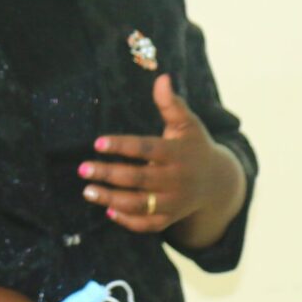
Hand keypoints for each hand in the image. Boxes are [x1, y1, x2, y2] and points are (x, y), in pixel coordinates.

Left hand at [78, 74, 245, 242]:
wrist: (219, 182)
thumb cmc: (195, 146)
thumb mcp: (187, 123)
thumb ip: (171, 103)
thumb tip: (161, 77)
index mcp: (177, 153)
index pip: (146, 149)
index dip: (122, 146)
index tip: (97, 143)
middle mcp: (175, 179)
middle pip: (138, 179)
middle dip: (109, 174)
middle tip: (82, 169)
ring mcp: (173, 202)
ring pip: (140, 204)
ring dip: (112, 199)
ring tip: (87, 191)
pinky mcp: (171, 217)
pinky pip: (148, 224)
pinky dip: (129, 221)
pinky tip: (108, 211)